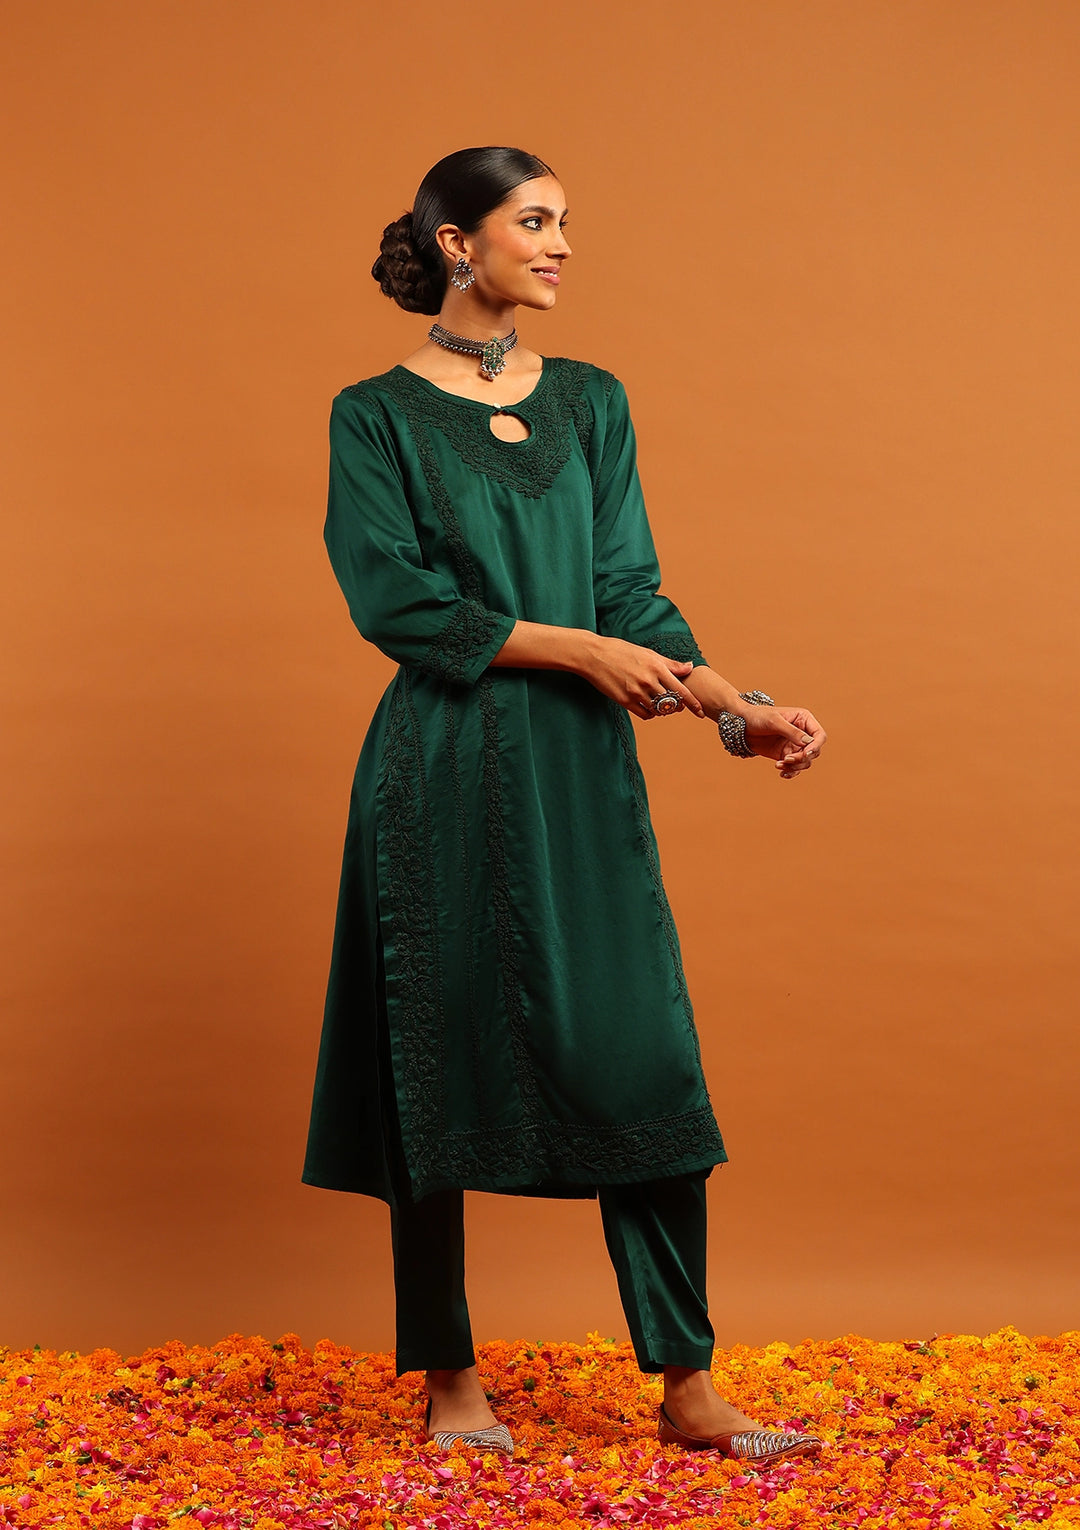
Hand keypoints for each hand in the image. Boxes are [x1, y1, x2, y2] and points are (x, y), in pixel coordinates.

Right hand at [581, 637, 705, 720]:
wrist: (594, 656)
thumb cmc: (621, 651)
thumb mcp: (648, 653)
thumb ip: (670, 663)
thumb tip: (690, 667)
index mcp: (657, 668)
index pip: (681, 690)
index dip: (693, 703)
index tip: (701, 712)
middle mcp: (648, 681)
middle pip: (672, 703)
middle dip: (677, 706)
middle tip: (678, 705)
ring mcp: (636, 692)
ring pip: (659, 710)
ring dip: (663, 710)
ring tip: (661, 703)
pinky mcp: (625, 701)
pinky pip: (645, 715)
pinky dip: (651, 714)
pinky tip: (649, 707)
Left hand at [743, 706, 826, 779]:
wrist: (741, 725)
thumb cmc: (758, 717)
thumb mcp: (775, 722)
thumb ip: (792, 732)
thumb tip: (809, 743)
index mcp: (804, 720)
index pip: (819, 736)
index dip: (816, 746)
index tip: (805, 754)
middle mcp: (802, 733)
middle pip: (814, 752)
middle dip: (802, 758)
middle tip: (786, 759)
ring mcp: (795, 745)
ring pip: (805, 762)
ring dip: (795, 766)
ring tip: (779, 764)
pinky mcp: (786, 755)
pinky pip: (794, 767)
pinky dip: (790, 772)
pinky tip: (781, 773)